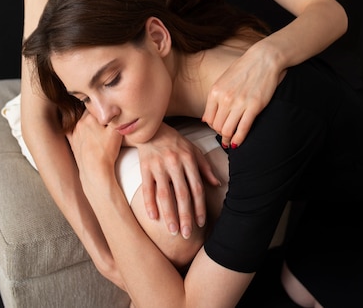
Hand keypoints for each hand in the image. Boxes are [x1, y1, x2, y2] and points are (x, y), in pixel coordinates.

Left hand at [67, 109, 121, 176]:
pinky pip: (71, 130)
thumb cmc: (106, 152)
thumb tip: (115, 105)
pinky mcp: (73, 142)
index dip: (104, 106)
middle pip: (89, 112)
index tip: (109, 109)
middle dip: (96, 113)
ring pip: (81, 120)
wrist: (95, 171)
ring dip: (88, 120)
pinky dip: (76, 128)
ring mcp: (74, 132)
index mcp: (90, 118)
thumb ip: (116, 116)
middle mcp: (80, 123)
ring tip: (97, 126)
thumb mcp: (116, 131)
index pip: (97, 105)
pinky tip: (81, 130)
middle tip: (104, 118)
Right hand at [134, 122, 220, 238]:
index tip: (200, 223)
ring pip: (165, 194)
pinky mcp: (144, 167)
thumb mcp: (193, 149)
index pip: (196, 187)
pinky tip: (153, 218)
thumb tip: (218, 184)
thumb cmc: (175, 141)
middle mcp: (174, 162)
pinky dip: (149, 204)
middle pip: (182, 194)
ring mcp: (158, 165)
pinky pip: (147, 188)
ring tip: (173, 231)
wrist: (151, 128)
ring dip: (169, 214)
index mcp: (188, 159)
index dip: (199, 207)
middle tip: (187, 234)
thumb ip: (205, 167)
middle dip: (186, 216)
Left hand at [203, 42, 281, 147]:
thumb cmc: (243, 69)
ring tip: (230, 141)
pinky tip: (238, 142)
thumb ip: (214, 98)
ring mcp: (239, 103)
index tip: (219, 128)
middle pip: (217, 127)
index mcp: (215, 92)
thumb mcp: (223, 80)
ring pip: (228, 130)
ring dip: (228, 138)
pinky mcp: (254, 107)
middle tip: (226, 135)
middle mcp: (225, 98)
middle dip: (221, 134)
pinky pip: (243, 129)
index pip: (208, 119)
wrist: (263, 59)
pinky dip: (239, 139)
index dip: (213, 127)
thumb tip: (206, 120)